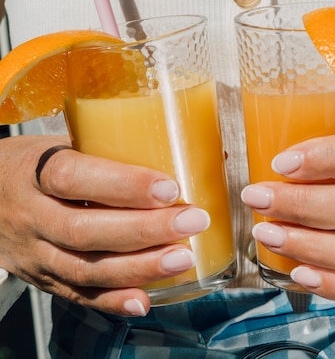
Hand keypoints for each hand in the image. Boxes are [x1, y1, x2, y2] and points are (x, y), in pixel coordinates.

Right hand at [0, 135, 209, 314]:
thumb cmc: (31, 163)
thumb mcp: (56, 145)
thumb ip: (101, 151)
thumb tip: (171, 146)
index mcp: (34, 171)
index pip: (74, 177)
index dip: (123, 185)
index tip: (168, 187)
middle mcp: (31, 215)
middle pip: (85, 230)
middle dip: (145, 230)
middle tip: (192, 221)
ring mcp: (33, 253)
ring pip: (84, 268)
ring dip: (138, 267)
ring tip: (182, 258)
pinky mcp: (40, 278)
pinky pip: (76, 295)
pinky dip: (112, 301)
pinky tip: (144, 299)